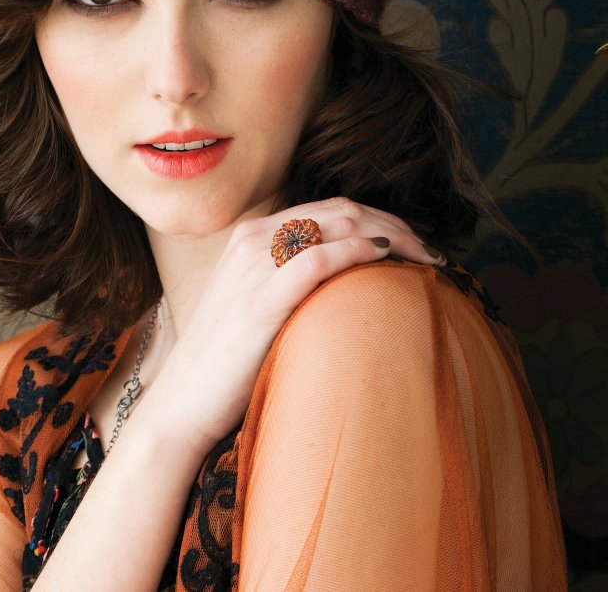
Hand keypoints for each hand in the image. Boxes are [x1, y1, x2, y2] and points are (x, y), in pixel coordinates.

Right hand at [144, 197, 443, 455]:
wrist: (181, 404)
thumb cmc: (225, 362)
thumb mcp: (254, 303)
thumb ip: (288, 280)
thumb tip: (346, 283)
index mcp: (251, 235)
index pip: (328, 208)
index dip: (377, 219)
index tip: (412, 243)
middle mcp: (252, 238)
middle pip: (339, 210)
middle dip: (393, 224)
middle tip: (430, 251)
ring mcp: (254, 265)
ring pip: (335, 224)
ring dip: (389, 234)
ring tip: (423, 258)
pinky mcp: (259, 299)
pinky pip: (317, 259)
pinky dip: (357, 251)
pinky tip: (384, 259)